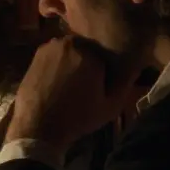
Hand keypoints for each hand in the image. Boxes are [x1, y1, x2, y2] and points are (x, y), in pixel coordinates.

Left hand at [9, 36, 142, 151]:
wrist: (37, 126)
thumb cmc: (77, 117)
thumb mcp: (110, 106)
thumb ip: (125, 83)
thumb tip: (134, 68)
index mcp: (91, 51)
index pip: (107, 52)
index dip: (107, 68)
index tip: (104, 82)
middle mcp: (70, 42)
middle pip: (87, 49)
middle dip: (90, 63)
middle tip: (88, 84)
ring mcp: (49, 47)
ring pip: (70, 51)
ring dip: (73, 61)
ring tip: (72, 84)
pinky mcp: (35, 56)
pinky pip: (55, 56)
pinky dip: (58, 64)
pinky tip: (58, 82)